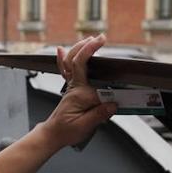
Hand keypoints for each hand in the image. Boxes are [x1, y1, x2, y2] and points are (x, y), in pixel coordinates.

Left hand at [37, 34, 117, 150]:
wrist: (53, 134)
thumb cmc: (66, 131)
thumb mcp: (84, 126)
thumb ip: (98, 115)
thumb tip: (113, 104)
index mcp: (79, 95)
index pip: (96, 86)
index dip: (109, 92)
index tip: (119, 99)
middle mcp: (75, 88)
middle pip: (79, 62)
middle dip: (90, 48)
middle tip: (101, 39)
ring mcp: (72, 86)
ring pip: (71, 61)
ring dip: (80, 47)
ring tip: (91, 39)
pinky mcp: (71, 88)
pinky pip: (65, 70)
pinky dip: (63, 58)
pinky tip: (60, 49)